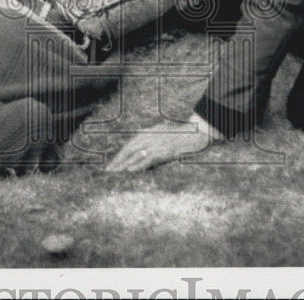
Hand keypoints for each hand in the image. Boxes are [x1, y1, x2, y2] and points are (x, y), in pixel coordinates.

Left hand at [105, 115, 220, 172]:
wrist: (194, 134)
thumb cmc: (179, 136)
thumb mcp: (162, 134)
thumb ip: (151, 141)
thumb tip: (142, 155)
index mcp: (148, 132)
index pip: (130, 144)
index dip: (121, 154)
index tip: (112, 163)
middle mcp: (150, 136)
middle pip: (130, 149)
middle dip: (118, 159)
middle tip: (109, 169)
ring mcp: (156, 143)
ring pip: (136, 154)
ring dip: (125, 164)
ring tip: (116, 171)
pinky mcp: (163, 151)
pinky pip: (148, 159)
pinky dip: (138, 164)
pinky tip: (130, 170)